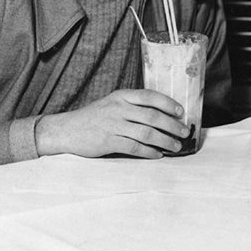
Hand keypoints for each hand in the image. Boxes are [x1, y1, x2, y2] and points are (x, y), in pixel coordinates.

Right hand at [35, 88, 189, 158]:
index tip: (181, 112)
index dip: (168, 103)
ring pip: (147, 133)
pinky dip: (149, 152)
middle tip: (184, 132)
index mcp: (121, 95)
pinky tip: (157, 155)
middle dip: (172, 126)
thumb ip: (132, 106)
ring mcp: (113, 125)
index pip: (150, 96)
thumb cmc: (94, 117)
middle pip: (153, 116)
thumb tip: (161, 115)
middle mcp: (119, 108)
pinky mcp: (108, 142)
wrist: (65, 130)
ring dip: (165, 141)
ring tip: (175, 146)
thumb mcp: (112, 103)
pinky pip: (134, 147)